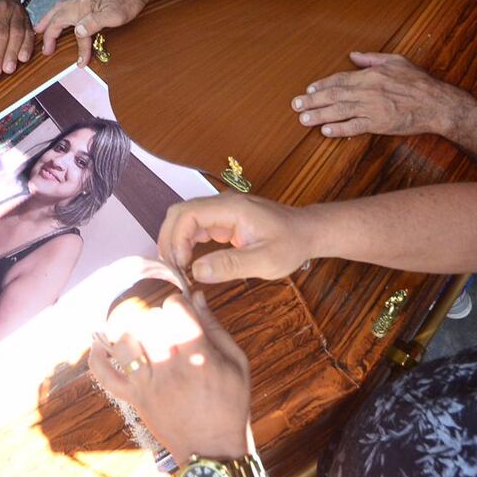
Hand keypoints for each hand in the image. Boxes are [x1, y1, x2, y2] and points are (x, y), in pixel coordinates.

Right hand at [35, 0, 147, 64]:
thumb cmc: (128, 1)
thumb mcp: (114, 16)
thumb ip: (94, 23)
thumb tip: (78, 32)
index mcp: (83, 6)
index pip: (77, 33)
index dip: (79, 49)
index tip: (80, 63)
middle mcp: (79, 1)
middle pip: (56, 17)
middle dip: (48, 33)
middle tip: (44, 48)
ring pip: (58, 9)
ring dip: (48, 20)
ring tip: (40, 29)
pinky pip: (66, 6)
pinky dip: (58, 14)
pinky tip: (61, 17)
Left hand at [89, 291, 251, 464]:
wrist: (213, 451)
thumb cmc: (229, 406)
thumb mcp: (236, 363)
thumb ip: (215, 327)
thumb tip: (195, 296)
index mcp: (199, 357)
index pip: (175, 309)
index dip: (177, 304)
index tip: (181, 312)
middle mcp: (169, 368)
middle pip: (147, 322)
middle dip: (155, 317)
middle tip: (165, 328)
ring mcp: (147, 385)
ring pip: (124, 342)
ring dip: (130, 332)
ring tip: (143, 337)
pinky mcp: (133, 399)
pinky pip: (104, 375)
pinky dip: (97, 357)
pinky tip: (101, 344)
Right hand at [158, 193, 314, 282]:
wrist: (307, 232)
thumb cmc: (291, 244)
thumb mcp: (266, 260)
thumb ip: (231, 265)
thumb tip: (197, 272)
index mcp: (231, 208)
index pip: (189, 214)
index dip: (176, 239)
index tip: (179, 266)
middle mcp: (223, 204)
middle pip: (180, 213)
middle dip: (169, 239)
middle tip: (170, 269)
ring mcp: (222, 211)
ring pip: (184, 219)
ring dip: (175, 241)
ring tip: (176, 268)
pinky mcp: (223, 221)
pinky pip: (195, 227)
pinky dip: (186, 243)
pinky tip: (187, 262)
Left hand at [291, 52, 467, 137]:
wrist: (437, 104)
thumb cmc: (419, 82)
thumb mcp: (397, 61)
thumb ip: (373, 58)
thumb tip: (354, 55)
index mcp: (371, 75)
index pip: (340, 79)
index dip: (322, 85)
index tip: (308, 89)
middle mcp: (368, 90)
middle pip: (334, 95)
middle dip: (313, 100)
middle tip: (296, 105)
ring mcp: (373, 108)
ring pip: (340, 111)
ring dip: (319, 115)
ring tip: (303, 119)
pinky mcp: (380, 123)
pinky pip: (355, 126)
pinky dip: (340, 129)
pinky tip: (326, 131)